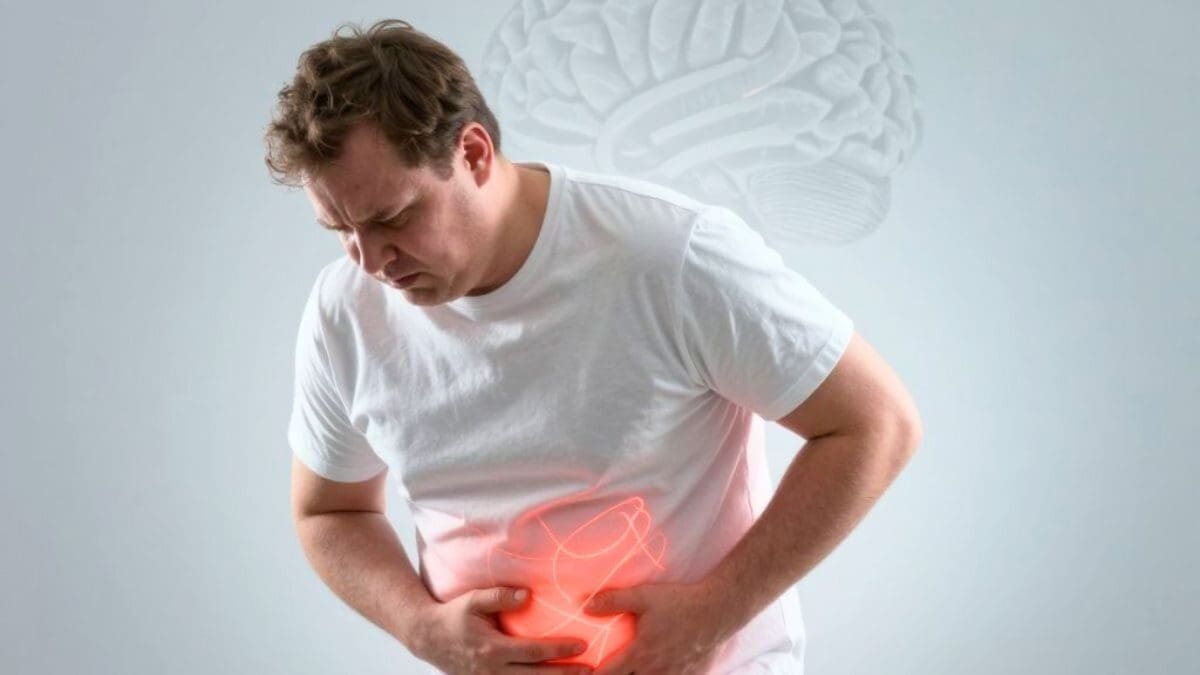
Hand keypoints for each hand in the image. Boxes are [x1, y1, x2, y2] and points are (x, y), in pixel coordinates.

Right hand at [413, 586, 594, 673]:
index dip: (559, 649)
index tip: (583, 645)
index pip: (534, 651)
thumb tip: (528, 594)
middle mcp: (492, 671)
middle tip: (592, 671)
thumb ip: (501, 596)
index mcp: (492, 649)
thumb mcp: (474, 600)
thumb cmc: (454, 615)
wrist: (427, 639)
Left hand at [582, 581, 732, 674]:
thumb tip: (584, 605)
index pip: (609, 673)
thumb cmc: (680, 602)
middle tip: (614, 670)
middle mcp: (655, 669)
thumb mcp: (644, 596)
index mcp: (640, 653)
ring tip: (635, 670)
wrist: (719, 610)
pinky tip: (663, 670)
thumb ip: (613, 601)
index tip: (585, 672)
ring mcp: (674, 674)